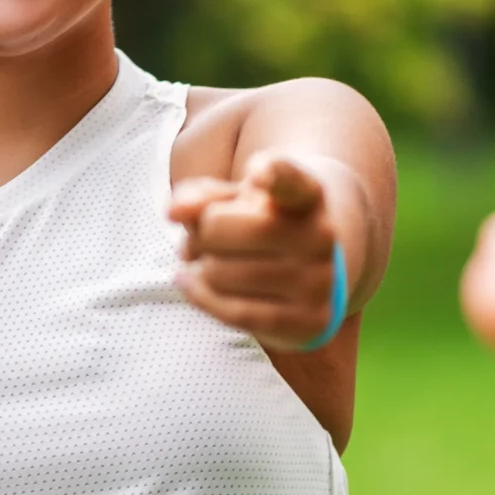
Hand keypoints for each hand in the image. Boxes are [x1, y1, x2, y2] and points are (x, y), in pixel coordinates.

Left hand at [169, 151, 342, 349]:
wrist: (308, 278)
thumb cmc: (259, 230)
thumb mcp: (235, 203)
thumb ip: (201, 197)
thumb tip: (174, 211)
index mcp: (309, 197)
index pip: (292, 181)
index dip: (273, 173)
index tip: (255, 175)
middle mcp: (321, 236)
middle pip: (222, 225)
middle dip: (198, 232)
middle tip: (200, 237)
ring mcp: (319, 281)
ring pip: (220, 273)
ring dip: (198, 269)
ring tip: (206, 264)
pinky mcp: (309, 321)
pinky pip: (236, 313)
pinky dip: (201, 297)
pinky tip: (187, 282)